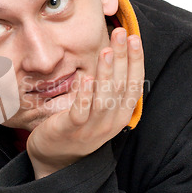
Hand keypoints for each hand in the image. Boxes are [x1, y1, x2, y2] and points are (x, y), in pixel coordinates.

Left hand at [26, 28, 144, 178]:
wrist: (56, 159)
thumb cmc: (77, 128)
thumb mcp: (99, 109)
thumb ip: (107, 88)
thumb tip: (114, 55)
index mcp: (120, 115)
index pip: (133, 84)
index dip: (135, 60)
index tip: (133, 37)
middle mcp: (110, 122)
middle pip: (120, 86)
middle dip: (122, 58)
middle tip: (119, 32)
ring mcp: (91, 128)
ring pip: (104, 98)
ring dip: (106, 73)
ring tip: (106, 50)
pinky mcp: (71, 130)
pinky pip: (80, 112)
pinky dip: (84, 95)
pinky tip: (86, 77)